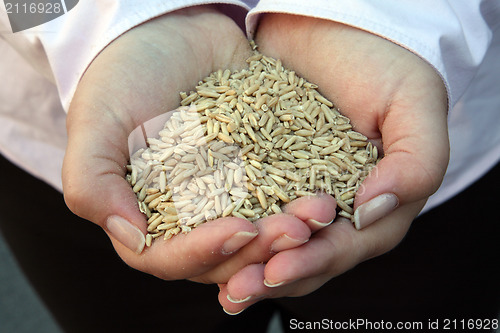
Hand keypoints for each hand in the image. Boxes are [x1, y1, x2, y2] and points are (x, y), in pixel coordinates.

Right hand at [62, 7, 319, 281]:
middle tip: (295, 230)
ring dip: (292, 230)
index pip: (172, 258)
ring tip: (320, 213)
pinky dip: (304, 196)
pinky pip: (284, 192)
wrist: (171, 32)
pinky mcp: (259, 172)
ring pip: (261, 231)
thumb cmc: (123, 75)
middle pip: (226, 255)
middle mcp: (190, 217)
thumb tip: (132, 239)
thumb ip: (94, 184)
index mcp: (147, 218)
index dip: (205, 253)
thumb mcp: (97, 124)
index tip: (239, 230)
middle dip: (262, 249)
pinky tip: (328, 191)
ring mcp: (229, 197)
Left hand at [219, 13, 448, 313]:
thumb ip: (415, 163)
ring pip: (273, 244)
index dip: (314, 262)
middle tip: (236, 289)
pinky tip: (203, 241)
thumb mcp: (414, 103)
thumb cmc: (384, 62)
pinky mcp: (265, 175)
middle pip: (306, 258)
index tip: (278, 268)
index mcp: (377, 204)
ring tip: (218, 281)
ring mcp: (298, 194)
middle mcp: (337, 209)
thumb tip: (373, 210)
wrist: (335, 26)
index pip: (348, 247)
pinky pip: (246, 207)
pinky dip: (227, 228)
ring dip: (245, 264)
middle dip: (272, 274)